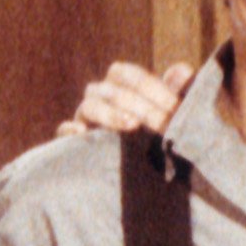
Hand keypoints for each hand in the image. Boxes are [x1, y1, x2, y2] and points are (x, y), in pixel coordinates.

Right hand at [58, 61, 192, 137]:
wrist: (153, 175)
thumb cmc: (166, 137)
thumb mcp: (176, 117)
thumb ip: (180, 93)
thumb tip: (182, 70)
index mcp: (122, 86)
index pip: (128, 74)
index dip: (151, 87)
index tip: (175, 107)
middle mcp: (101, 98)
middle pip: (111, 90)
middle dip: (140, 105)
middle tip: (164, 122)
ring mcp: (86, 120)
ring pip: (88, 107)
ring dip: (110, 114)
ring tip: (132, 125)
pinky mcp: (77, 143)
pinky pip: (64, 132)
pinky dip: (69, 130)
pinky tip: (82, 132)